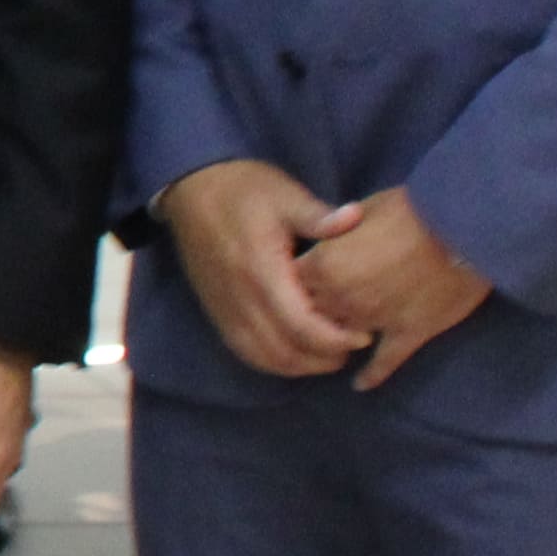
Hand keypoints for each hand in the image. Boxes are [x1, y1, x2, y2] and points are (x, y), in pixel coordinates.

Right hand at [154, 157, 361, 380]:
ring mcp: (225, 308)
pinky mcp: (217, 311)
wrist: (191, 190)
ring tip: (329, 354)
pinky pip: (245, 351)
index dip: (335, 338)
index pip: (301, 324)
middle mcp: (240, 297)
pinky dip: (273, 362)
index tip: (365, 334)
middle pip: (284, 350)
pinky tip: (296, 354)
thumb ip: (318, 215)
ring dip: (300, 365)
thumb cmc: (244, 190)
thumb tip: (355, 217)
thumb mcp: (284, 194)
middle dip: (323, 358)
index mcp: (261, 270)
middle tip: (354, 345)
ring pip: (263, 357)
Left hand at [295, 188, 492, 388]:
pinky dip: (372, 375)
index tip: (302, 282)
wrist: (465, 229)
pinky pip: (384, 362)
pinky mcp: (408, 334)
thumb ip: (338, 232)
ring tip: (336, 346)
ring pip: (343, 340)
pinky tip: (362, 385)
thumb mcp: (363, 211)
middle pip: (313, 315)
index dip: (296, 282)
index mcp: (325, 265)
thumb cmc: (412, 209)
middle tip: (317, 315)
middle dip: (314, 313)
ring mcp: (375, 320)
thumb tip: (329, 237)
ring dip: (339, 341)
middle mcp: (343, 299)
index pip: (293, 283)